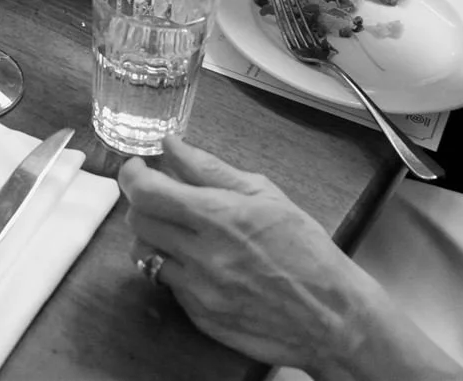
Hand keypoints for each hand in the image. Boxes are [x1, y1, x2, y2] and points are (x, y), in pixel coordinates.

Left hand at [122, 137, 448, 376]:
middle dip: (143, 204)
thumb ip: (210, 169)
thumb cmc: (307, 252)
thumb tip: (173, 146)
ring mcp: (198, 290)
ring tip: (180, 232)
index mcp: (219, 217)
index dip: (132, 176)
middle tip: (162, 197)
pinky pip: (168, 285)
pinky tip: (203, 264)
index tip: (137, 169)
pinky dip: (175, 269)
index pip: (146, 192)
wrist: (331, 317)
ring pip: (145, 255)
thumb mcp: (265, 196)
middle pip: (137, 222)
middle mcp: (202, 255)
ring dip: (154, 238)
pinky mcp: (199, 316)